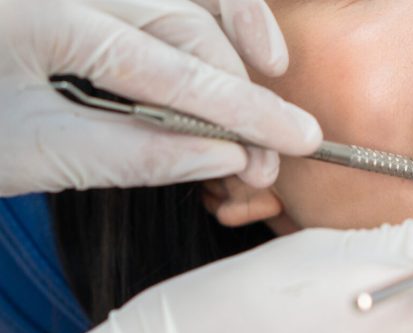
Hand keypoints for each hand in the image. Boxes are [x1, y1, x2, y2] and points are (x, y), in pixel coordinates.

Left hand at [0, 0, 320, 194]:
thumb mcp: (37, 156)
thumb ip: (136, 155)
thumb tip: (223, 156)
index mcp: (43, 14)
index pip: (170, 66)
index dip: (242, 110)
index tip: (296, 141)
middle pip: (184, 24)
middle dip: (239, 94)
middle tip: (269, 154)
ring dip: (231, 41)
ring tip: (270, 82)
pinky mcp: (87, 0)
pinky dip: (199, 18)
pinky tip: (232, 42)